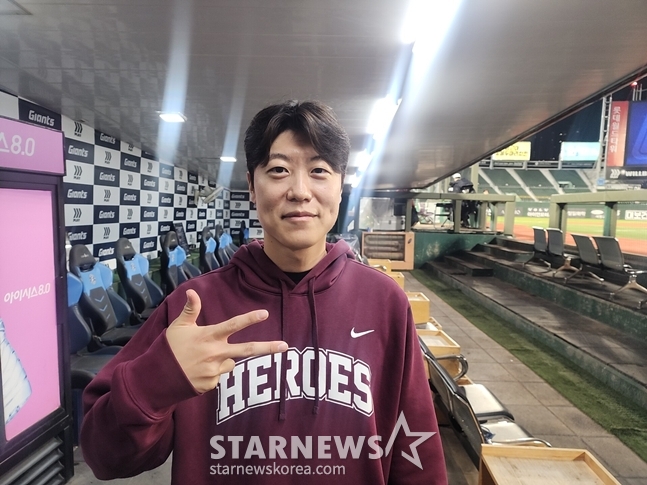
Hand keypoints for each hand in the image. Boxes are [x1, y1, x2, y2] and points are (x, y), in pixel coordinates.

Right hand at [166, 289, 287, 392]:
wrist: (155, 379)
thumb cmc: (168, 349)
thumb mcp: (178, 327)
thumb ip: (190, 310)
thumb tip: (193, 291)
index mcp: (208, 336)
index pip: (232, 325)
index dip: (249, 319)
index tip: (265, 314)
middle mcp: (214, 354)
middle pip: (246, 350)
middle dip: (268, 348)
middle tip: (285, 346)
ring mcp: (214, 371)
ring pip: (230, 363)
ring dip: (222, 360)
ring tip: (200, 360)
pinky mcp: (211, 384)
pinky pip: (219, 376)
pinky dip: (212, 372)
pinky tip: (197, 371)